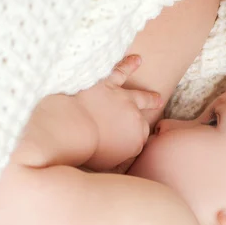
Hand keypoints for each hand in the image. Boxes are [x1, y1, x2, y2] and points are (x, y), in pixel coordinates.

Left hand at [76, 55, 161, 170]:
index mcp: (135, 140)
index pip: (139, 140)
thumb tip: (123, 164)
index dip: (132, 141)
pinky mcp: (107, 83)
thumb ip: (117, 162)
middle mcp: (134, 118)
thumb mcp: (104, 165)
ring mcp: (122, 99)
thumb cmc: (82, 150)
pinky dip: (129, 64)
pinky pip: (121, 71)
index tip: (126, 144)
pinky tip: (137, 59)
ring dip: (150, 96)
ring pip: (140, 96)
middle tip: (153, 124)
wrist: (68, 129)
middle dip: (144, 123)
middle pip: (142, 120)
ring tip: (157, 96)